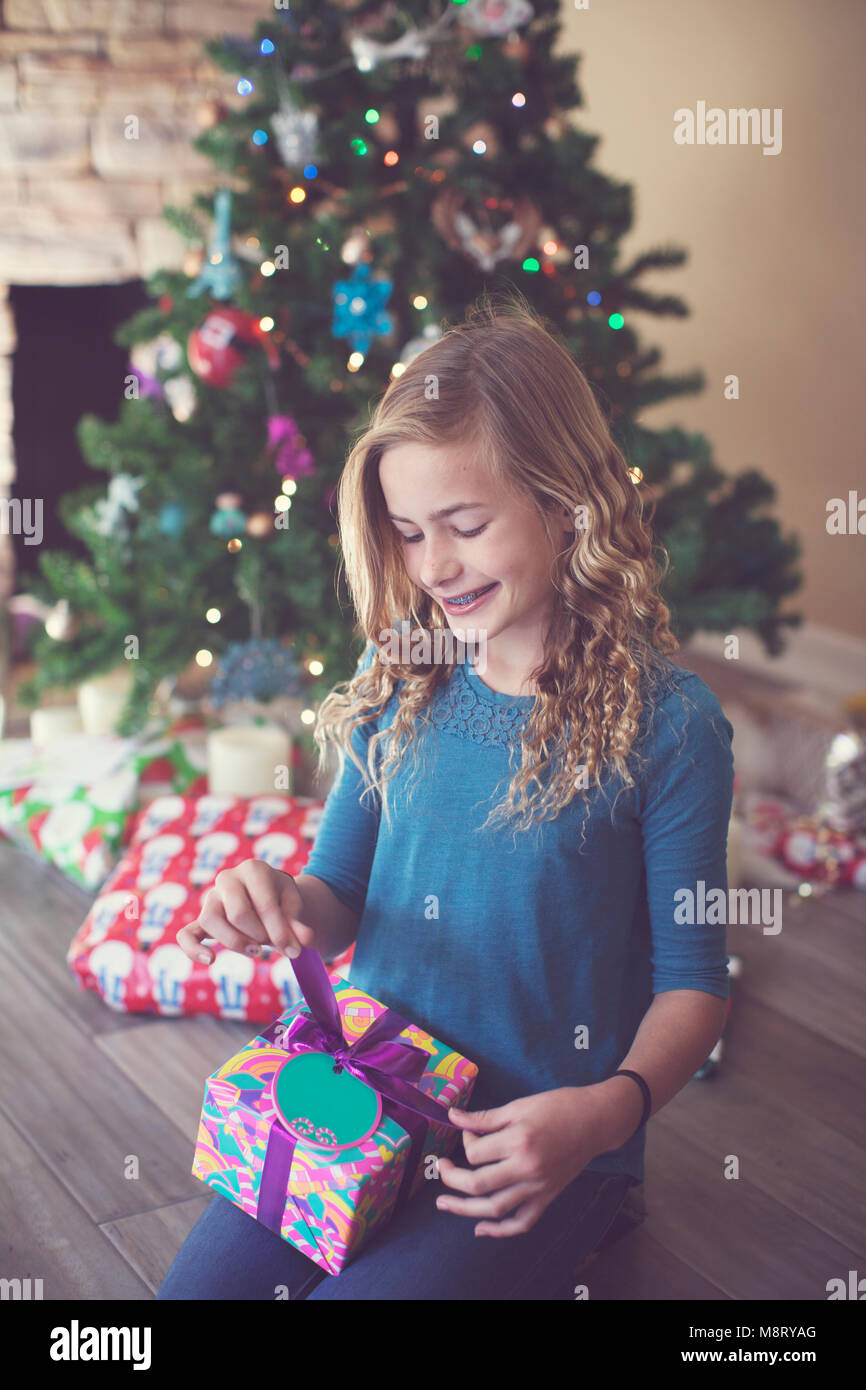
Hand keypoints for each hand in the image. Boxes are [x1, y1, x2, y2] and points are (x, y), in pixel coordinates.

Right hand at [175, 860, 315, 964]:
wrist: (269, 898)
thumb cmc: (281, 900)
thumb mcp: (294, 906)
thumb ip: (297, 924)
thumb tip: (305, 940)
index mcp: (253, 869)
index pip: (264, 904)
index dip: (279, 930)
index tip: (294, 951)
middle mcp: (227, 879)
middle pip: (237, 913)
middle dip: (259, 936)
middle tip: (275, 946)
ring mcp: (212, 899)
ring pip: (211, 921)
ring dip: (235, 942)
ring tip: (257, 951)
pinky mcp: (202, 920)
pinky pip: (186, 934)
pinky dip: (193, 949)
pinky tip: (210, 961)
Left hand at [435, 1086, 616, 1236]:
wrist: (595, 1121)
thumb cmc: (558, 1106)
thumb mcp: (519, 1106)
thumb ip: (484, 1117)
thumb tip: (452, 1117)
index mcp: (519, 1141)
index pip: (476, 1153)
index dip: (465, 1141)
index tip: (468, 1132)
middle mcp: (527, 1169)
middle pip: (478, 1185)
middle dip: (452, 1178)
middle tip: (440, 1168)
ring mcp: (538, 1187)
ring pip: (495, 1208)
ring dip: (465, 1209)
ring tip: (444, 1204)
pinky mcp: (548, 1197)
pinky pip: (522, 1222)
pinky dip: (501, 1231)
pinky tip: (480, 1229)